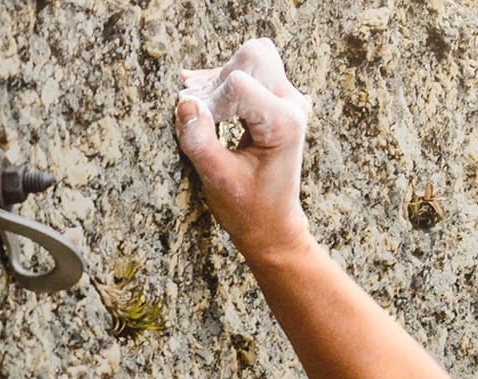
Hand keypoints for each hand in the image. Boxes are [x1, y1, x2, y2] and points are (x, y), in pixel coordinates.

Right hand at [175, 38, 314, 260]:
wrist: (272, 225)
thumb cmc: (248, 208)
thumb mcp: (216, 178)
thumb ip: (199, 139)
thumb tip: (184, 101)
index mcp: (285, 124)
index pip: (237, 83)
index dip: (210, 101)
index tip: (205, 129)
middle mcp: (293, 106)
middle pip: (252, 56)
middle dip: (218, 79)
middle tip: (204, 112)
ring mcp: (289, 101)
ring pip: (250, 58)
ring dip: (218, 79)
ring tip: (203, 111)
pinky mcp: (278, 101)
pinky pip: (249, 70)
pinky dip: (221, 81)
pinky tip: (202, 102)